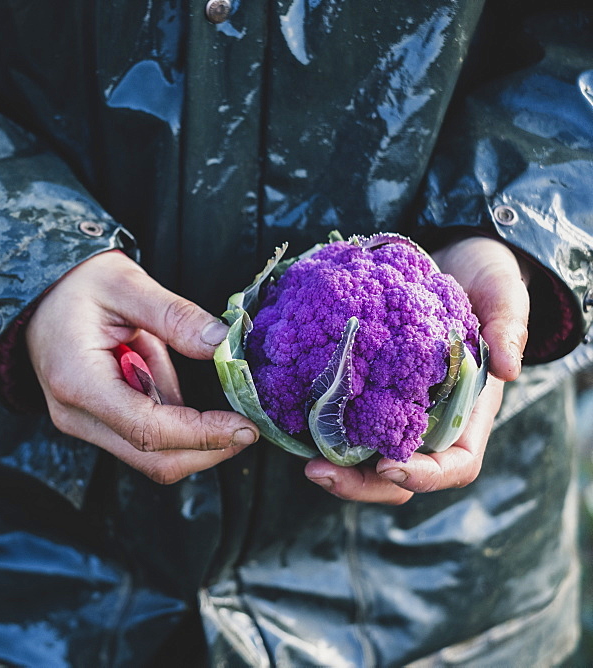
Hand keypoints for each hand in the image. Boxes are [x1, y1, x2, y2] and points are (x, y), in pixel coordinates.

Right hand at [25, 250, 258, 483]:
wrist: (37, 293)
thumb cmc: (75, 284)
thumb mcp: (125, 283)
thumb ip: (174, 315)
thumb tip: (221, 343)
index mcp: (77, 381)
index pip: (148, 430)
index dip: (202, 434)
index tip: (245, 427)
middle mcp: (76, 414)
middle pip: (152, 459)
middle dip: (207, 449)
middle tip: (248, 428)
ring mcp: (82, 423)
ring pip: (150, 455)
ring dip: (192, 434)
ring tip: (198, 387)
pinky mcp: (94, 422)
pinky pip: (142, 437)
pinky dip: (174, 421)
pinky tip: (174, 385)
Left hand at [305, 236, 528, 503]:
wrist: (447, 257)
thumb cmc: (481, 279)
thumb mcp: (502, 293)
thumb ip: (508, 325)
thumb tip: (510, 368)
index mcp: (468, 412)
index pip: (455, 465)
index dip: (425, 475)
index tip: (388, 466)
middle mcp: (428, 421)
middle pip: (399, 477)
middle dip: (361, 484)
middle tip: (318, 472)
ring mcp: (392, 409)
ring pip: (364, 458)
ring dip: (335, 467)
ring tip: (302, 462)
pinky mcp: (361, 390)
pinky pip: (340, 422)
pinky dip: (318, 430)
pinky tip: (289, 421)